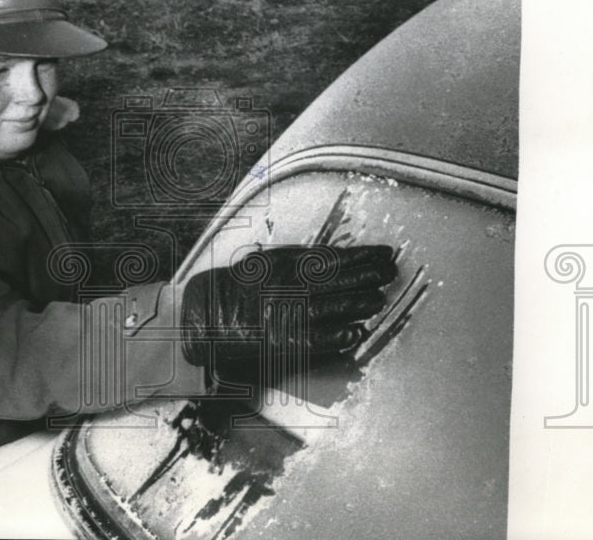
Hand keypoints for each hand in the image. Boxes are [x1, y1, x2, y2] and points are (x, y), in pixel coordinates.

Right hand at [180, 245, 396, 365]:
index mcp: (284, 263)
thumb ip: (293, 262)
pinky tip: (358, 333)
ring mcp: (288, 312)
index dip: (361, 256)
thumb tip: (330, 260)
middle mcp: (290, 284)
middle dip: (369, 274)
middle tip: (391, 271)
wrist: (201, 314)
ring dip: (360, 302)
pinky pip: (318, 338)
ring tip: (381, 298)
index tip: (382, 253)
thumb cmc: (232, 288)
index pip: (333, 257)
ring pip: (334, 305)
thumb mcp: (263, 263)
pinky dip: (340, 336)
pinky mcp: (283, 340)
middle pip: (340, 277)